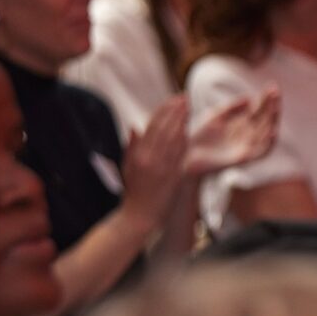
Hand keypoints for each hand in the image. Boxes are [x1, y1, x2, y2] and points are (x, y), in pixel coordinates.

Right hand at [121, 96, 189, 228]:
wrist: (140, 217)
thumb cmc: (133, 192)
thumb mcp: (127, 167)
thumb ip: (132, 147)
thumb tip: (135, 126)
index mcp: (138, 155)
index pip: (152, 126)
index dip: (163, 111)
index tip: (172, 100)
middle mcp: (150, 159)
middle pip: (164, 129)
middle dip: (175, 111)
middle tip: (184, 98)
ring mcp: (162, 168)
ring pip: (173, 139)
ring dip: (182, 122)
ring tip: (188, 108)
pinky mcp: (173, 177)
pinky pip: (180, 155)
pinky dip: (184, 141)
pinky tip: (189, 130)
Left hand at [184, 87, 280, 175]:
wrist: (188, 155)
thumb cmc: (201, 136)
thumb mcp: (216, 117)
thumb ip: (231, 108)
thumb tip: (249, 98)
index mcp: (242, 125)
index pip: (259, 110)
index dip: (266, 99)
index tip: (272, 86)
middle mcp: (248, 135)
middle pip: (265, 120)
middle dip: (272, 106)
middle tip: (276, 92)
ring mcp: (247, 147)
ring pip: (266, 133)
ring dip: (273, 121)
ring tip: (276, 107)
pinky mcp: (244, 158)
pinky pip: (261, 152)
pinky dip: (268, 143)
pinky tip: (272, 131)